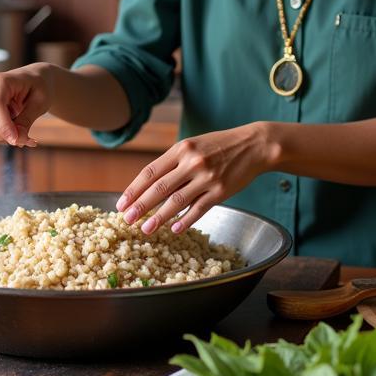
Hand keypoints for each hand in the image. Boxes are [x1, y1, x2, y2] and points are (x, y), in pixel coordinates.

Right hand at [0, 64, 50, 146]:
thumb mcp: (40, 102)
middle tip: (21, 139)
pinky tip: (10, 132)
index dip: (2, 125)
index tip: (16, 140)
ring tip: (19, 134)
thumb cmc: (38, 88)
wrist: (32, 81)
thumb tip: (17, 140)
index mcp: (0, 81)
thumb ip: (27, 120)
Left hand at [116, 123, 272, 233]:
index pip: (150, 172)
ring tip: (146, 229)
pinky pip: (198, 209)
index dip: (134, 189)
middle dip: (140, 206)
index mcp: (181, 149)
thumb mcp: (193, 145)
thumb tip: (149, 185)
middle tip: (127, 219)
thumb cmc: (219, 146)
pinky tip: (175, 230)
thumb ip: (173, 162)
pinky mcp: (221, 191)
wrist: (254, 145)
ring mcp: (207, 177)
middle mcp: (192, 162)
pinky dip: (185, 220)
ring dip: (159, 217)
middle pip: (159, 188)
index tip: (122, 203)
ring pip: (177, 201)